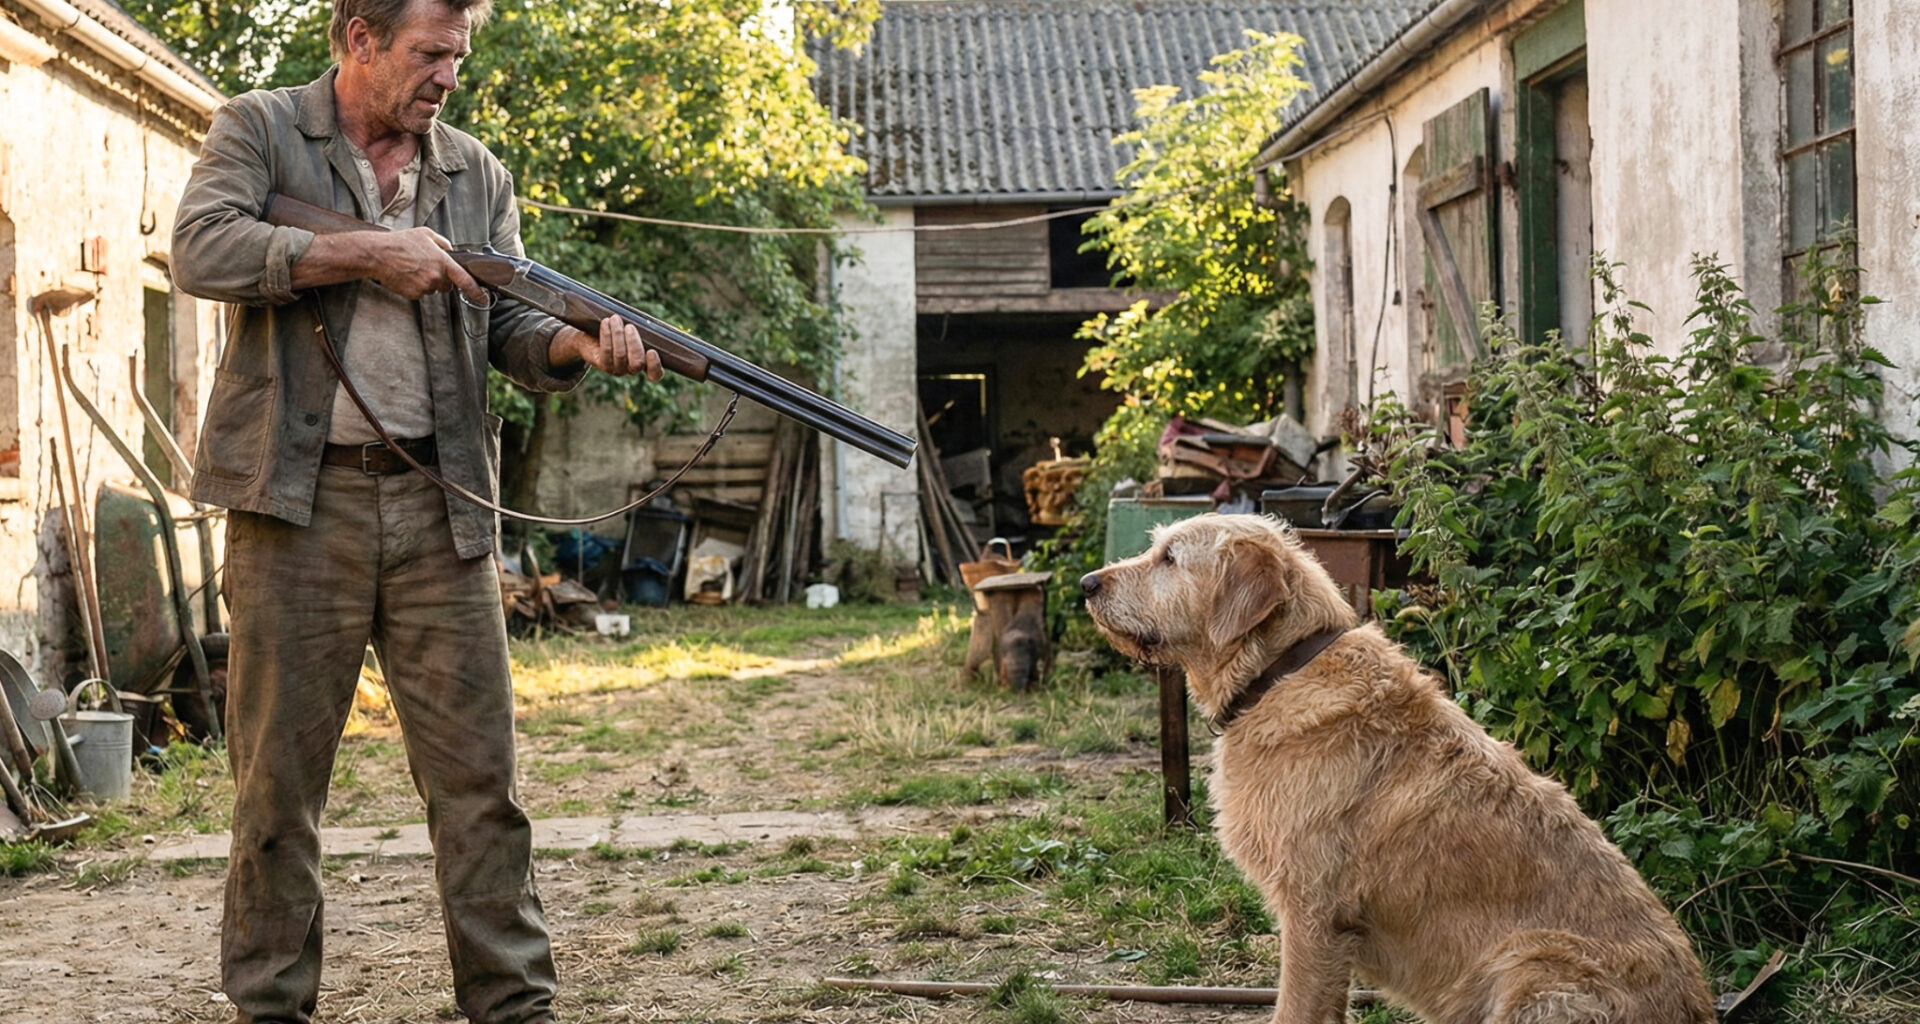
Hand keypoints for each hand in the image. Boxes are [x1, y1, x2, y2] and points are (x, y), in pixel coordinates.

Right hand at [370, 227, 488, 304]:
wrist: (378, 255)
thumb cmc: (400, 242)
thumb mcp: (425, 234)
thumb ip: (443, 243)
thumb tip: (451, 250)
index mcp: (442, 262)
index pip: (465, 280)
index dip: (476, 291)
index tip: (484, 299)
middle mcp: (436, 277)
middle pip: (447, 285)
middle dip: (441, 278)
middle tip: (426, 266)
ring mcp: (424, 287)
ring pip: (433, 288)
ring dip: (427, 281)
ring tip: (412, 268)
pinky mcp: (413, 294)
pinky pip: (420, 293)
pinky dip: (415, 286)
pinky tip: (406, 275)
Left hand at [553, 315, 664, 379]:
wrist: (591, 336)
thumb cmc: (618, 331)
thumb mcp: (631, 330)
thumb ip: (640, 329)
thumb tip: (645, 320)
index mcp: (645, 363)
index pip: (655, 374)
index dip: (655, 365)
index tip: (651, 351)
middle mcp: (632, 369)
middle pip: (637, 363)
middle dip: (634, 343)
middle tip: (629, 326)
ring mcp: (617, 369)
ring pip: (620, 355)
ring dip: (618, 335)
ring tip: (615, 319)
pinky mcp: (603, 365)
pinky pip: (606, 351)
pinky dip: (607, 335)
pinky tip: (606, 323)